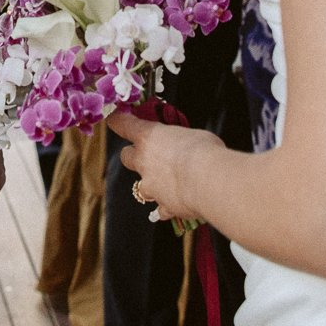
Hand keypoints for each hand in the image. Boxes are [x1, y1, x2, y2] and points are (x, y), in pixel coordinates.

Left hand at [107, 109, 224, 224]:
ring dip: (152, 184)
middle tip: (149, 154)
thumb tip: (185, 145)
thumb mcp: (192, 134)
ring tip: (170, 182)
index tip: (115, 118)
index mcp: (148, 137)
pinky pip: (161, 208)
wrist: (209, 181)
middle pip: (126, 156)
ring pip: (141, 186)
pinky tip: (178, 203)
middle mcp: (143, 161)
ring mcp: (150, 186)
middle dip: (134, 155)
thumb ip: (180, 140)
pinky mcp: (163, 206)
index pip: (122, 124)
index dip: (118, 120)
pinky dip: (167, 206)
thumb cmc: (204, 151)